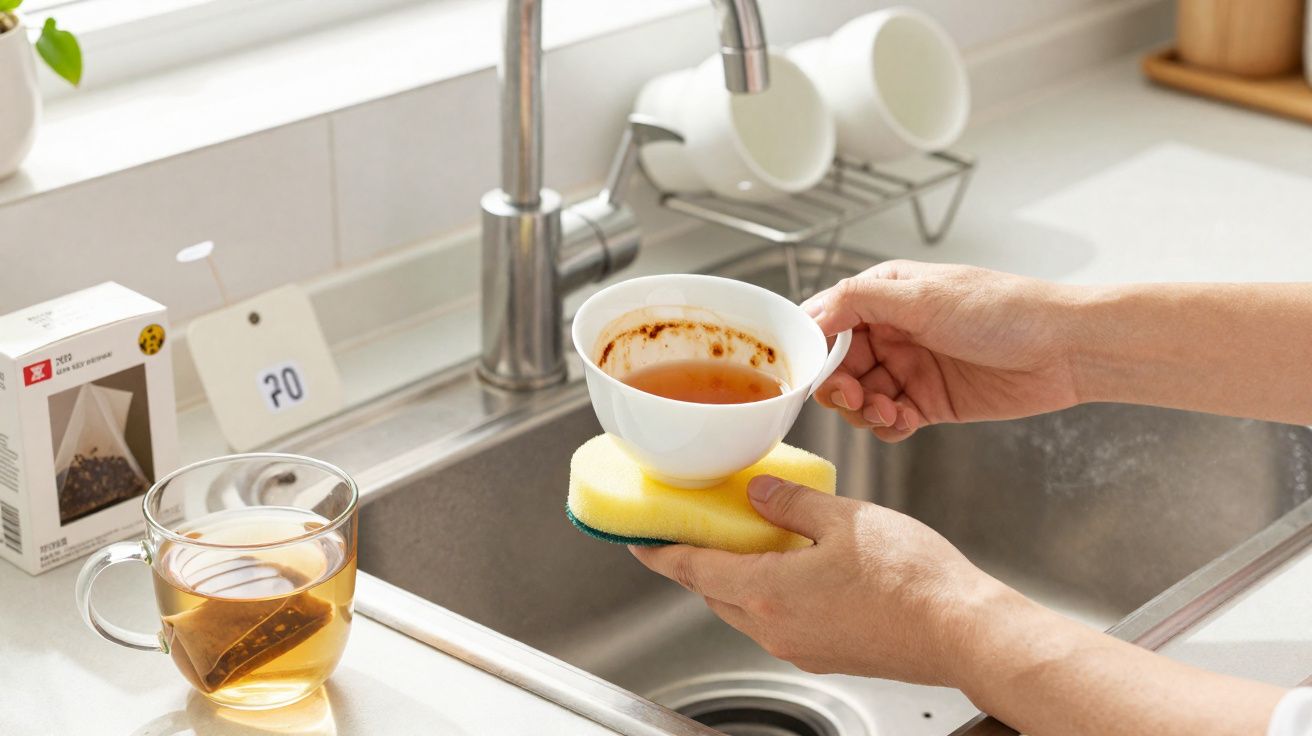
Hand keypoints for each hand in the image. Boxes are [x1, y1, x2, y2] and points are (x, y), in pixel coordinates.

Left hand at [629, 475, 1008, 684]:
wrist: (963, 630)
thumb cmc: (911, 578)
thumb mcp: (843, 518)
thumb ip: (790, 503)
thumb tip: (755, 493)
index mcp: (767, 594)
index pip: (693, 572)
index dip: (661, 554)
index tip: (638, 540)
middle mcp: (775, 629)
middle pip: (715, 594)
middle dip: (699, 563)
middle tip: (693, 528)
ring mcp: (802, 648)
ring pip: (747, 610)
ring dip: (736, 578)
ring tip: (746, 539)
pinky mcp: (829, 654)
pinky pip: (780, 620)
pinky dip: (770, 592)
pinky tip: (793, 564)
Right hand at [804, 260, 1081, 441]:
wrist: (1065, 350)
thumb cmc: (1003, 310)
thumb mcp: (923, 297)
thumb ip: (858, 301)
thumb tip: (808, 314)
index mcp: (886, 295)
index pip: (827, 321)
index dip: (813, 349)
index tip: (808, 372)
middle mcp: (893, 330)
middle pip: (838, 366)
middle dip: (838, 386)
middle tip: (854, 397)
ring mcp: (911, 368)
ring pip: (860, 397)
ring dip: (864, 409)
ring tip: (887, 410)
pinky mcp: (930, 402)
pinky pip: (890, 420)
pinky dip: (888, 425)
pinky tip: (904, 420)